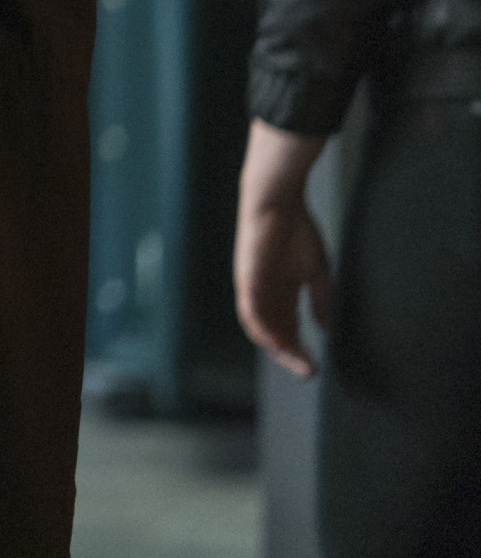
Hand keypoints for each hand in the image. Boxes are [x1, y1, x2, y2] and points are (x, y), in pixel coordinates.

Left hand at [233, 120, 332, 380]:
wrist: (278, 201)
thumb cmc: (297, 230)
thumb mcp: (315, 271)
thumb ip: (321, 300)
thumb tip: (326, 330)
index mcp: (280, 292)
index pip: (288, 329)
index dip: (300, 349)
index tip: (317, 368)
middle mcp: (264, 294)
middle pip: (274, 333)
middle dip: (290, 354)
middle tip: (308, 372)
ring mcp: (253, 287)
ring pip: (259, 326)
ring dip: (276, 346)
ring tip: (295, 361)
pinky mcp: (246, 277)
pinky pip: (250, 309)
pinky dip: (262, 327)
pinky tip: (276, 341)